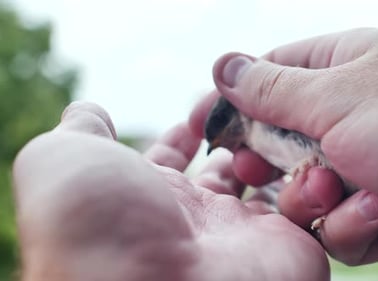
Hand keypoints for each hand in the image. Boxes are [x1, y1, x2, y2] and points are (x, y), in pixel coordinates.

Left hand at [13, 102, 329, 280]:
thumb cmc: (100, 229)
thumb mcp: (62, 164)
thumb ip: (80, 133)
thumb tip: (90, 112)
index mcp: (151, 199)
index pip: (175, 157)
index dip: (190, 128)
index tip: (207, 102)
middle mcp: (199, 220)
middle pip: (226, 166)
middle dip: (239, 132)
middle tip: (251, 105)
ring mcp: (245, 234)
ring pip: (271, 181)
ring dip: (277, 150)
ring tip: (278, 125)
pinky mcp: (290, 247)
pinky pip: (312, 205)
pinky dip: (314, 178)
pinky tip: (305, 154)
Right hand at [191, 28, 377, 268]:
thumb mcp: (337, 95)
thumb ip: (272, 89)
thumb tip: (222, 66)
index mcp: (335, 69)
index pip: (264, 81)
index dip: (232, 105)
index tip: (204, 130)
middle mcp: (345, 115)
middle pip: (277, 146)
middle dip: (271, 166)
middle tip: (262, 172)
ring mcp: (362, 163)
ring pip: (303, 194)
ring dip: (315, 200)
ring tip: (342, 191)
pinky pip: (337, 225)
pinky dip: (352, 225)